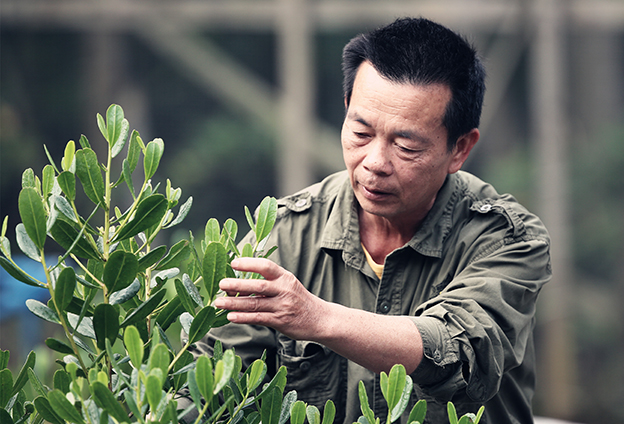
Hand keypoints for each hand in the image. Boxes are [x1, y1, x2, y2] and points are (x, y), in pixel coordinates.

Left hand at [214, 257, 423, 373]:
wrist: (321, 320)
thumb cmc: (300, 300)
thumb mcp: (289, 285)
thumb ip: (270, 282)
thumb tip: (242, 280)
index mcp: (286, 278)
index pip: (267, 267)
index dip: (249, 264)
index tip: (234, 263)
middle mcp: (284, 290)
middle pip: (258, 286)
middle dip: (237, 285)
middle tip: (221, 283)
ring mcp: (283, 307)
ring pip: (255, 304)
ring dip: (234, 303)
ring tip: (218, 302)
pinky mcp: (280, 322)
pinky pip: (259, 319)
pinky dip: (243, 317)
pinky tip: (230, 317)